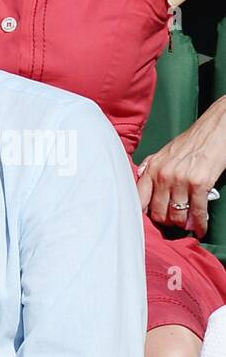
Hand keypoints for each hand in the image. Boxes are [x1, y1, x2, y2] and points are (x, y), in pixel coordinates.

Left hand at [137, 98, 225, 237]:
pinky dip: (200, 224)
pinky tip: (201, 229)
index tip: (148, 224)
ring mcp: (181, 180)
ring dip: (183, 224)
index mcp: (152, 169)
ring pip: (177, 215)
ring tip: (187, 225)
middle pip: (158, 213)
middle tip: (173, 224)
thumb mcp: (165, 153)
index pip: (139, 201)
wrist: (218, 127)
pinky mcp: (200, 183)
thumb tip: (141, 183)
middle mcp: (163, 175)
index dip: (143, 216)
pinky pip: (197, 211)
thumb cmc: (192, 140)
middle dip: (166, 222)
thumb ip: (152, 169)